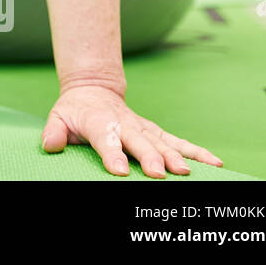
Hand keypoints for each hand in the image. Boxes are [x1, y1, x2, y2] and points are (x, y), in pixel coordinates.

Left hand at [42, 84, 222, 176]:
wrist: (94, 90)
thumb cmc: (75, 111)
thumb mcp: (58, 117)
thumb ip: (55, 131)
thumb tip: (50, 144)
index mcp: (99, 123)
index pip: (105, 139)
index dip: (112, 154)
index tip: (120, 171)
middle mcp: (125, 125)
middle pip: (139, 142)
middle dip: (150, 158)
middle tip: (159, 174)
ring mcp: (143, 128)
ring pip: (162, 142)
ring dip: (175, 157)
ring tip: (186, 172)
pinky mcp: (155, 132)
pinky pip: (178, 142)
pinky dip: (196, 152)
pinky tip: (215, 163)